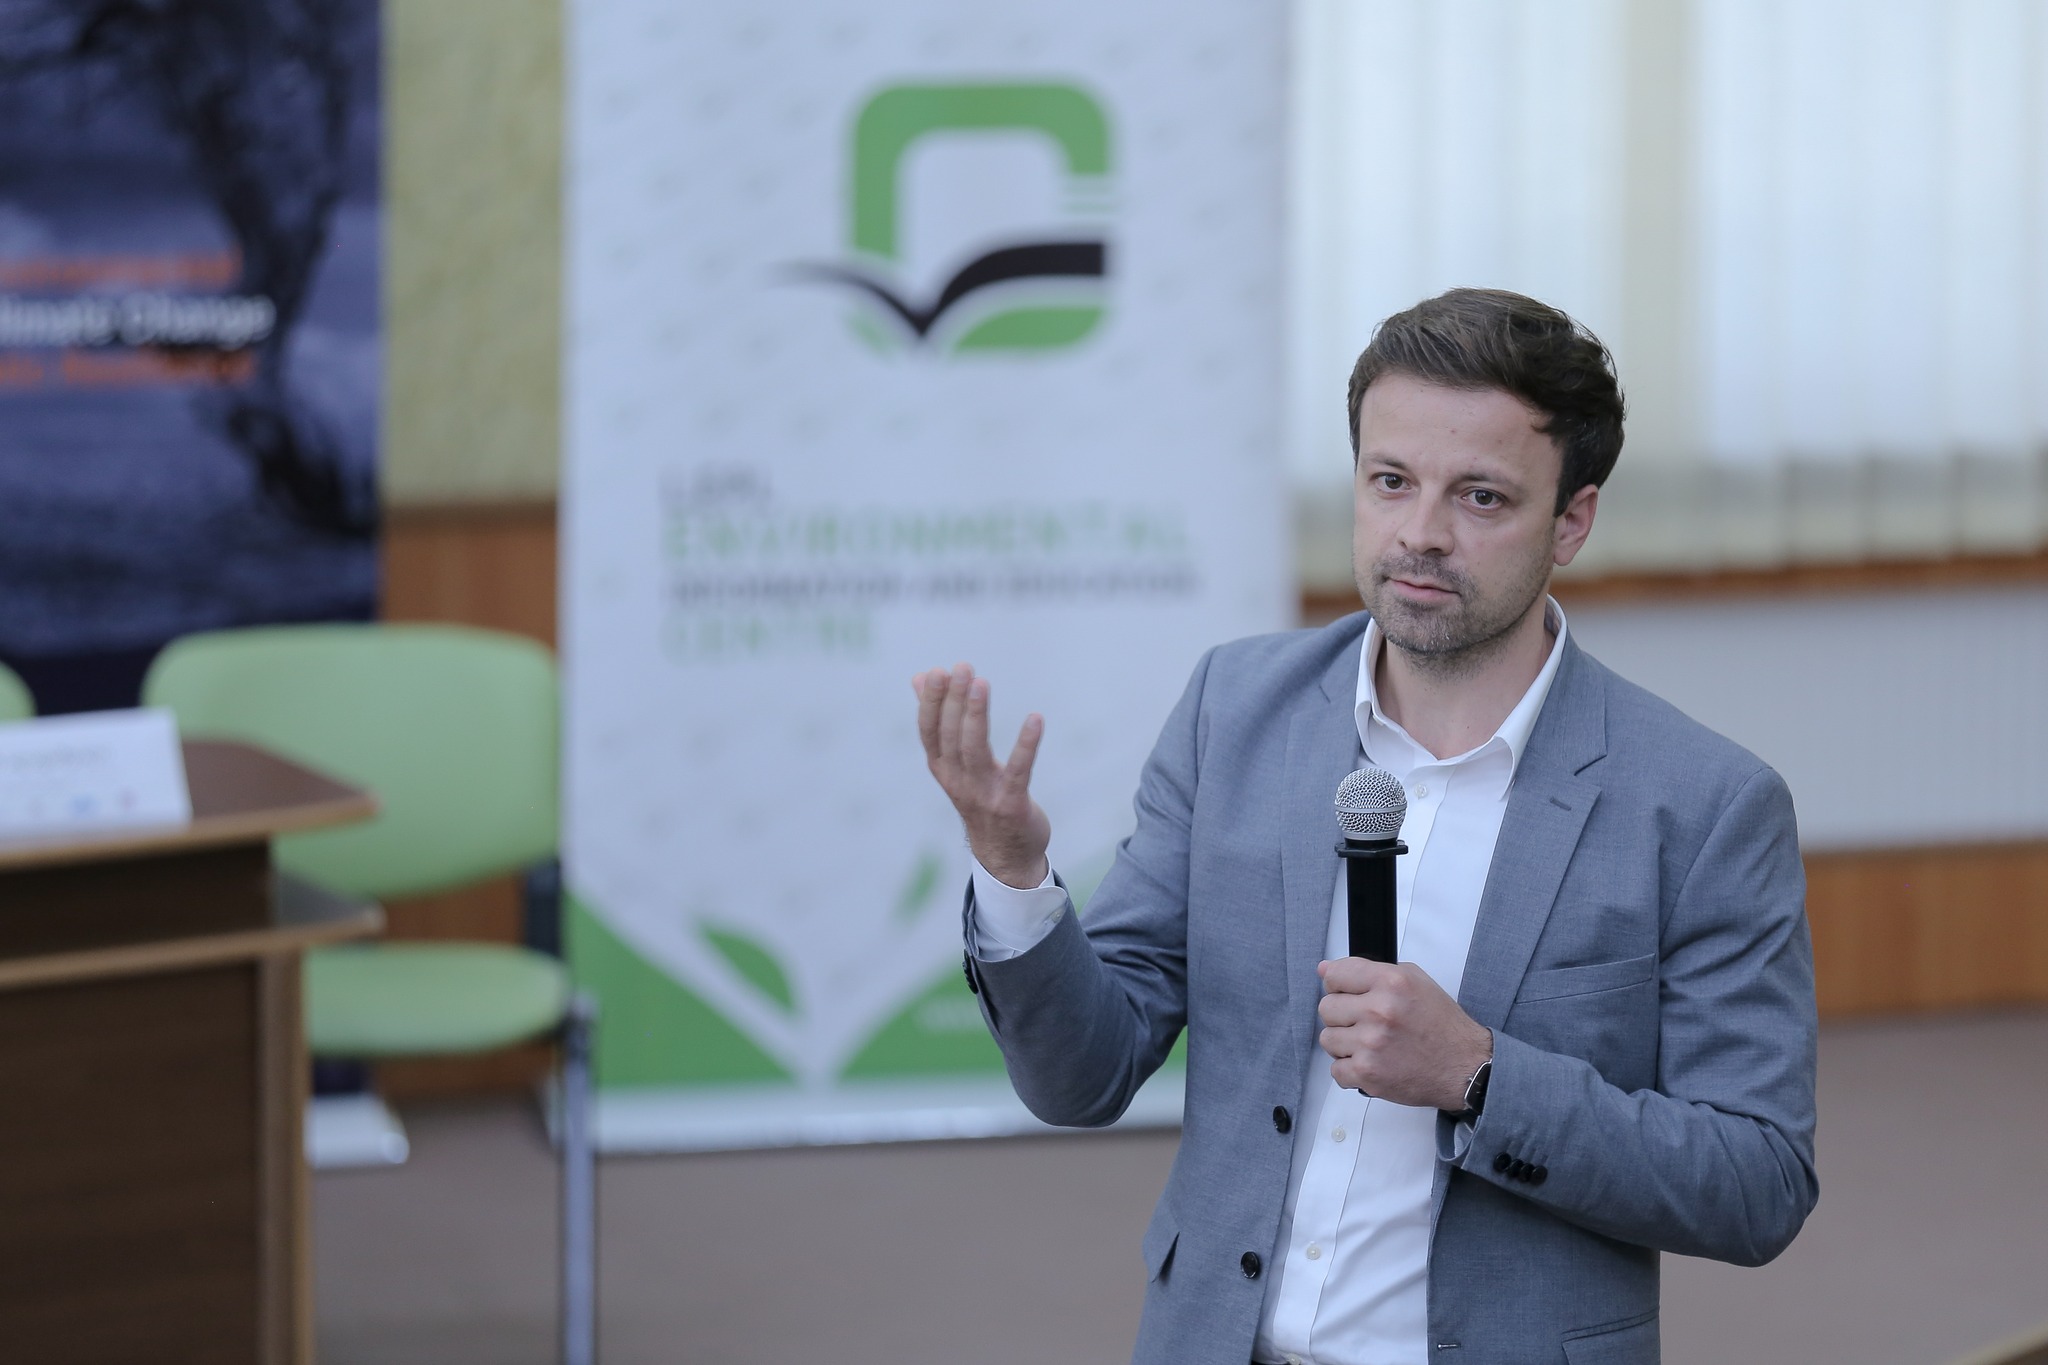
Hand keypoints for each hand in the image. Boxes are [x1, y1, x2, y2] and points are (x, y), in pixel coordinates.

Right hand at [913, 663, 1051, 888]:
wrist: (1005, 856)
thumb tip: (918, 677)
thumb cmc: (980, 797)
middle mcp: (957, 781)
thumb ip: (938, 718)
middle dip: (953, 700)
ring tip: (981, 684)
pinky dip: (1026, 745)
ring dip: (976, 716)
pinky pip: (1018, 771)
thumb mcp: (954, 761)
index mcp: (942, 768)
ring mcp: (983, 794)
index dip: (931, 702)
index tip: (937, 671)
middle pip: (950, 736)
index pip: (929, 731)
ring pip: (975, 751)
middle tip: (962, 668)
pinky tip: (1035, 719)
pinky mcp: (1011, 804)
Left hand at [1316, 958, 1492, 1110]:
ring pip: (1327, 1039)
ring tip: (1371, 1045)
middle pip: (1326, 1008)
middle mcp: (1379, 1011)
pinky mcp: (1366, 1073)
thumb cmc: (1442, 1027)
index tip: (1344, 993)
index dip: (1337, 985)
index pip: (1334, 975)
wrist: (1464, 1067)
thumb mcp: (1415, 981)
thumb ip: (1369, 970)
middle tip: (1365, 1023)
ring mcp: (1370, 1044)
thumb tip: (1326, 969)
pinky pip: (1336, 1069)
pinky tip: (1372, 1063)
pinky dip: (1351, 1069)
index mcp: (1391, 982)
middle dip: (1343, 1016)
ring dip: (1346, 1044)